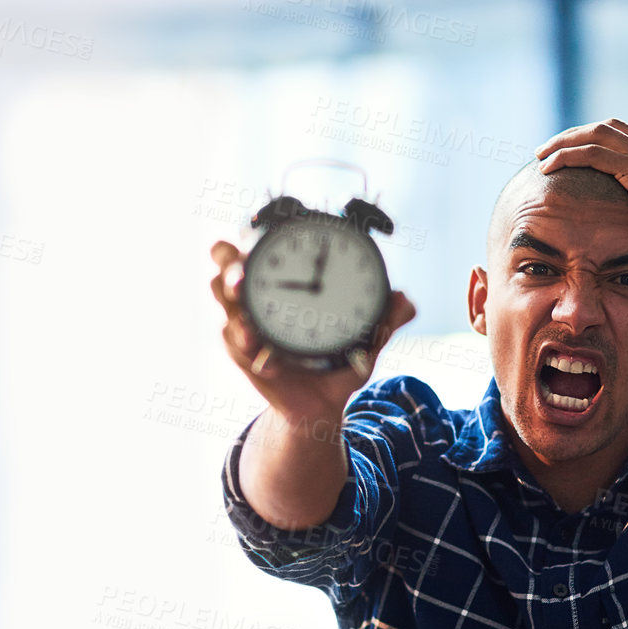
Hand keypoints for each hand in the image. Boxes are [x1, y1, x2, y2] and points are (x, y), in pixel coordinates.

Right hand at [210, 240, 414, 425]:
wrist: (321, 405)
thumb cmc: (337, 362)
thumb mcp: (364, 340)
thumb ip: (383, 320)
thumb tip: (406, 302)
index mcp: (284, 280)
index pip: (259, 242)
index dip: (254, 228)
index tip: (270, 223)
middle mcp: (258, 295)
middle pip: (225, 259)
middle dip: (228, 256)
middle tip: (244, 267)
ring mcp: (246, 322)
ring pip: (221, 295)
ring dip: (230, 295)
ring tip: (245, 302)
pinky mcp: (243, 353)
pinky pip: (234, 340)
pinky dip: (246, 341)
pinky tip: (263, 353)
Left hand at [535, 119, 627, 268]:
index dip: (598, 140)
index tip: (575, 151)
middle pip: (609, 127)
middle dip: (576, 134)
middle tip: (549, 148)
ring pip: (597, 134)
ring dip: (565, 142)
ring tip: (541, 155)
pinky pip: (593, 153)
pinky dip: (568, 155)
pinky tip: (548, 167)